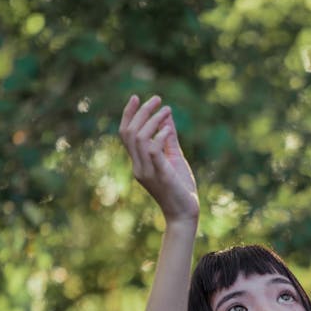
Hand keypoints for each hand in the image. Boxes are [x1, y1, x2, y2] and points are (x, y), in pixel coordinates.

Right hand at [118, 95, 198, 224]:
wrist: (185, 214)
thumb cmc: (180, 188)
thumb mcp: (174, 158)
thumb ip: (169, 138)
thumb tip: (167, 116)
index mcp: (138, 162)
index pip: (125, 134)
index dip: (127, 114)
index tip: (136, 97)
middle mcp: (138, 166)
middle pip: (130, 133)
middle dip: (141, 112)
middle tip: (157, 99)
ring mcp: (147, 172)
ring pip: (139, 139)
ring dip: (153, 121)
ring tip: (166, 110)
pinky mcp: (160, 175)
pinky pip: (153, 151)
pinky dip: (160, 136)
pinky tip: (169, 129)